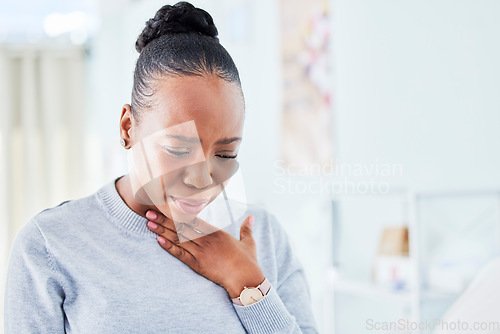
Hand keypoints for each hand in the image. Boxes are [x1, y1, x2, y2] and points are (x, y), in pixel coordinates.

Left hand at [145, 210, 264, 298]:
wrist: (245, 278)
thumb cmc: (248, 261)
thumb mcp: (248, 242)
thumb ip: (246, 228)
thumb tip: (251, 217)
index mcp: (216, 232)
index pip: (193, 219)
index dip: (179, 212)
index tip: (167, 206)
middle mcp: (206, 240)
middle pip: (181, 227)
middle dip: (164, 219)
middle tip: (149, 212)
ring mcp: (201, 252)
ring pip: (178, 239)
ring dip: (162, 231)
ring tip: (149, 223)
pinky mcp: (198, 265)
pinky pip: (181, 255)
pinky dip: (169, 247)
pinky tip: (158, 240)